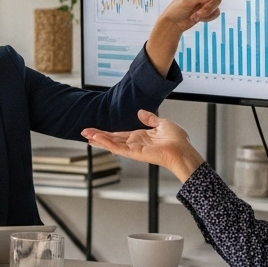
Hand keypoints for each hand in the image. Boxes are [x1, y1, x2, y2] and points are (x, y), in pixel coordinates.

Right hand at [81, 109, 203, 181]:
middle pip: (112, 138)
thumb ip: (150, 118)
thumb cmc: (177, 140)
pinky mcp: (134, 153)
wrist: (182, 150)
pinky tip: (97, 139)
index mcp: (140, 136)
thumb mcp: (162, 123)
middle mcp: (135, 143)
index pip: (119, 134)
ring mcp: (133, 149)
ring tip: (86, 135)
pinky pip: (117, 147)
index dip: (107, 132)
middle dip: (98, 135)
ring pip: (112, 143)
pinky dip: (106, 143)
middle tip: (84, 132)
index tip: (96, 130)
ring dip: (98, 138)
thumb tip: (141, 112)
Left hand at [146, 0, 242, 74]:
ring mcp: (207, 2)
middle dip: (209, 7)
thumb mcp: (186, 2)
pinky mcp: (208, 11)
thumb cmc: (176, 9)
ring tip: (195, 16)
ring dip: (207, 13)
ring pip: (217, 6)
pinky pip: (215, 14)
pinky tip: (197, 19)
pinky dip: (207, 18)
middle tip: (198, 13)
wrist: (173, 24)